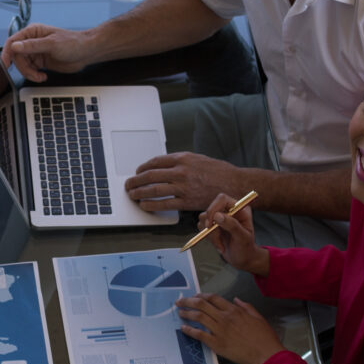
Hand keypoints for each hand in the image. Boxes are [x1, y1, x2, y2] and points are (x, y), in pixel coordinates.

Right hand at [0, 22, 96, 81]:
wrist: (86, 53)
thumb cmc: (73, 42)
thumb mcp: (52, 44)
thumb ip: (32, 46)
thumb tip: (15, 46)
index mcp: (33, 32)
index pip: (12, 42)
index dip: (6, 53)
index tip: (5, 64)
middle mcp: (32, 42)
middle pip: (16, 57)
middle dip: (23, 68)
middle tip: (33, 73)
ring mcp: (36, 53)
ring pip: (23, 65)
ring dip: (29, 73)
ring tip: (40, 76)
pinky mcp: (40, 62)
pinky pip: (30, 70)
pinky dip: (34, 76)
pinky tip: (42, 76)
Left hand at [126, 152, 243, 212]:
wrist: (235, 185)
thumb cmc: (219, 172)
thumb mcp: (198, 159)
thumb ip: (181, 162)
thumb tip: (164, 165)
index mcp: (183, 158)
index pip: (155, 162)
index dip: (143, 167)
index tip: (138, 171)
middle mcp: (181, 171)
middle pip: (150, 175)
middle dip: (136, 181)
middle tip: (129, 184)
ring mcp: (183, 187)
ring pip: (154, 190)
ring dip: (139, 193)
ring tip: (132, 195)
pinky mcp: (187, 202)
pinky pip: (164, 204)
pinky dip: (151, 205)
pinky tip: (144, 205)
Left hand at [176, 293, 286, 363]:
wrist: (265, 354)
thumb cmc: (264, 337)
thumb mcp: (257, 316)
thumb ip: (246, 306)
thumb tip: (236, 300)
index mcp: (234, 310)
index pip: (213, 298)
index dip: (201, 295)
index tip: (195, 296)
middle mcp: (225, 318)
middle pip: (201, 304)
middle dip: (188, 301)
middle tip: (180, 302)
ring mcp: (219, 331)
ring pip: (198, 317)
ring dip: (186, 313)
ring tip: (180, 313)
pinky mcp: (217, 344)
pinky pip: (199, 335)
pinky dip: (189, 330)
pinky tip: (183, 328)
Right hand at [196, 192, 268, 276]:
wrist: (243, 259)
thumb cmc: (246, 248)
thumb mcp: (242, 238)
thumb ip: (232, 225)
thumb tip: (217, 215)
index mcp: (239, 209)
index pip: (222, 199)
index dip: (214, 209)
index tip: (211, 224)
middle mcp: (229, 210)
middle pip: (210, 209)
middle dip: (211, 226)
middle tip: (217, 239)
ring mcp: (220, 218)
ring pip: (204, 219)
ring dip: (211, 235)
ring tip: (221, 245)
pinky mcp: (212, 226)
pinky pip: (202, 227)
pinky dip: (208, 238)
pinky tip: (219, 245)